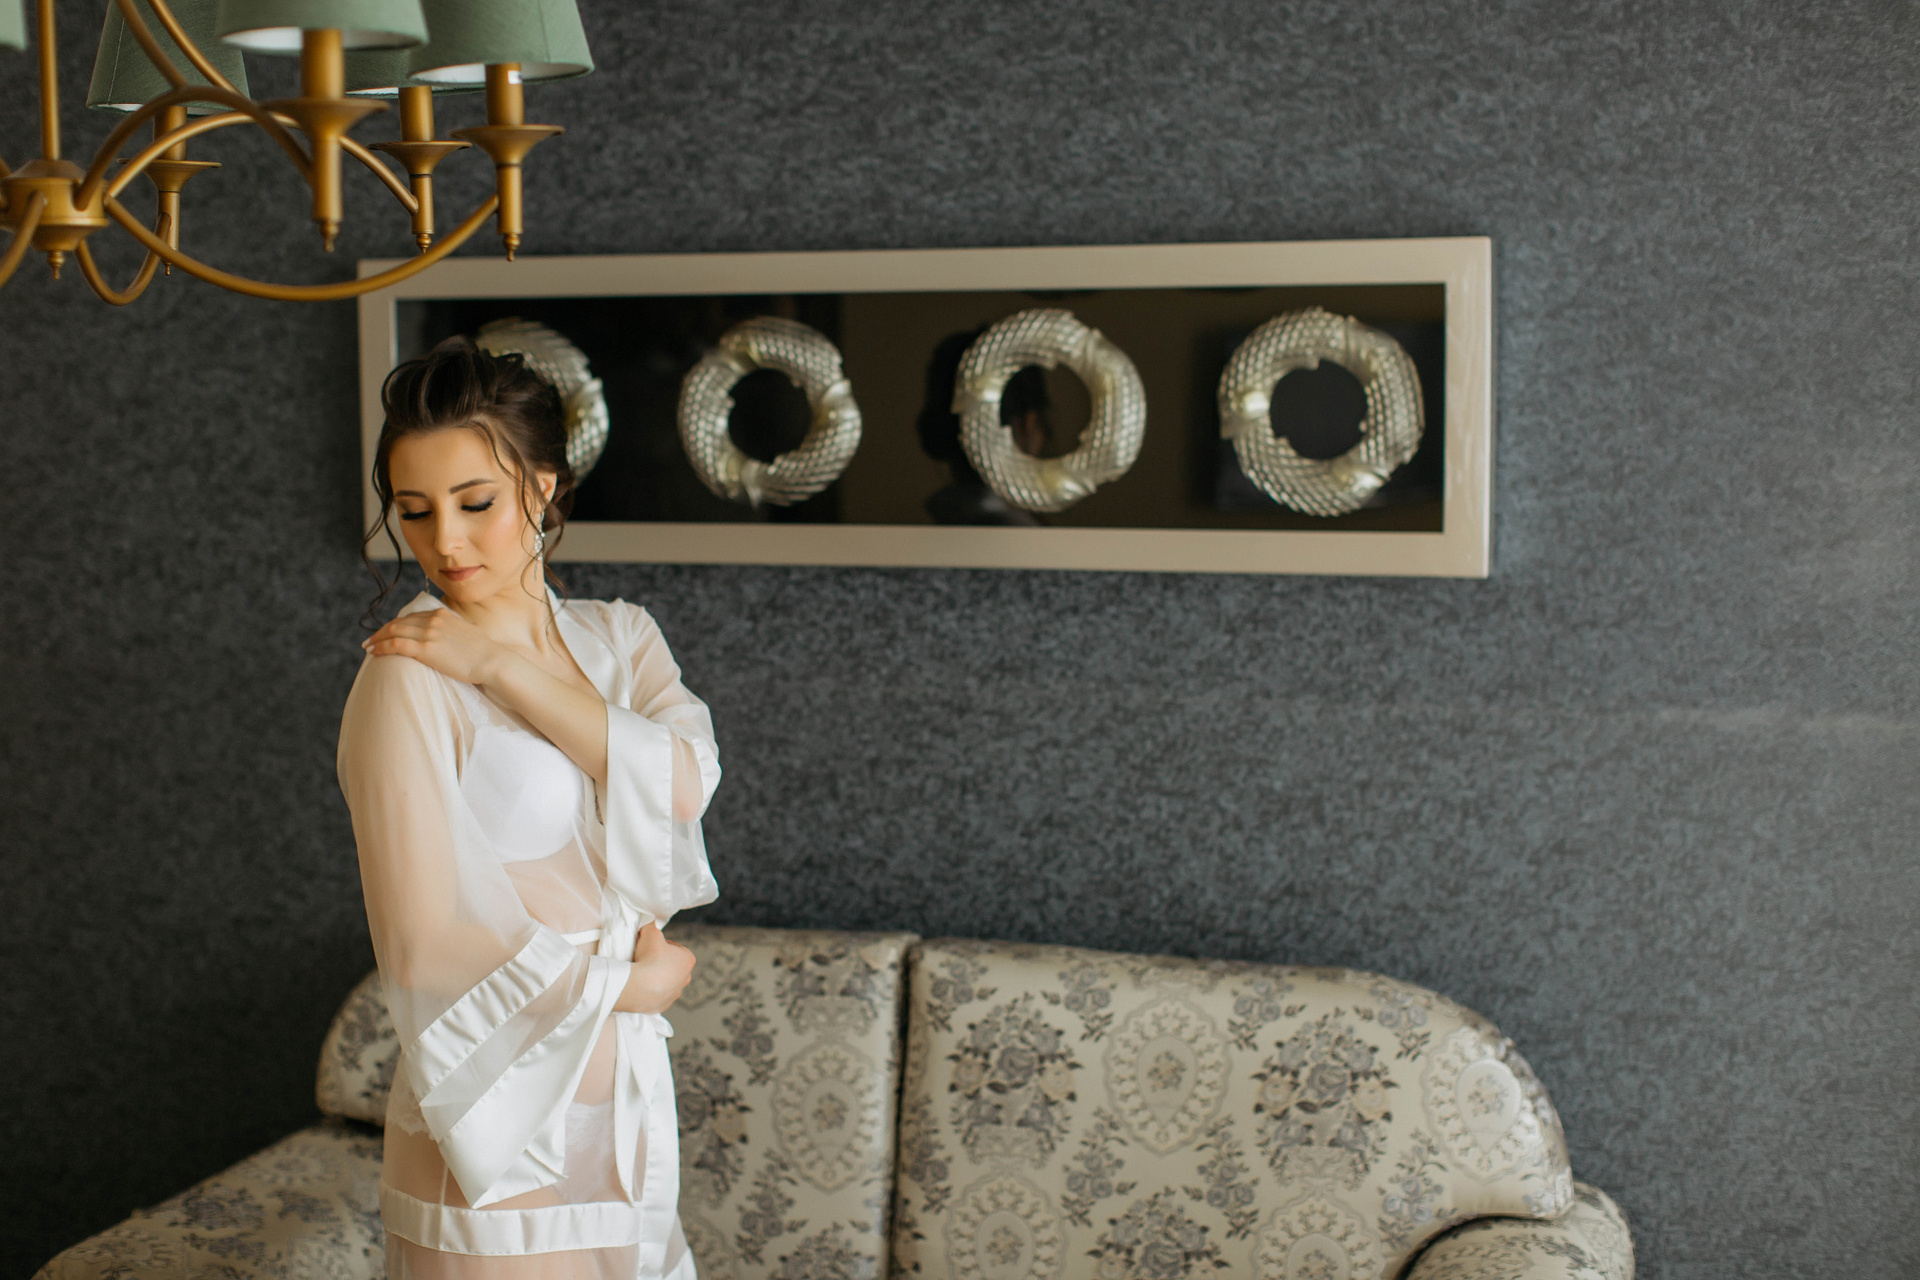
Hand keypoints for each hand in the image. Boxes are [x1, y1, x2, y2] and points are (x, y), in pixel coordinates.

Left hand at [363, 607, 505, 684]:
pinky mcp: (426, 648)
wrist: (492, 660)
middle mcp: (433, 620)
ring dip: (377, 639)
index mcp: (442, 614)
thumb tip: (444, 639)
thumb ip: (450, 631)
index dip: (396, 624)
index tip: (387, 632)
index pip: (411, 616)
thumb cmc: (483, 652)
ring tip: (368, 647)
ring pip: (393, 632)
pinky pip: (396, 645)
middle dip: (382, 631)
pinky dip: (382, 647)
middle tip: (371, 640)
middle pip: (399, 622)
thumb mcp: (465, 633)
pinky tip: (374, 652)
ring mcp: (428, 633)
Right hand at [618, 924, 695, 1014]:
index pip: (675, 948)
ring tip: (642, 974)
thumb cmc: (649, 957)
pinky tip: (641, 986)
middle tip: (645, 959)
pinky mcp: (663, 1005)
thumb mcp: (650, 932)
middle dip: (660, 963)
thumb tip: (649, 920)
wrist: (640, 986)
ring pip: (666, 983)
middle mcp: (686, 978)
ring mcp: (675, 993)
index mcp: (688, 959)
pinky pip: (657, 996)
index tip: (650, 947)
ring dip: (656, 978)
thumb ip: (651, 925)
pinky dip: (650, 992)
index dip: (661, 945)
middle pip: (672, 966)